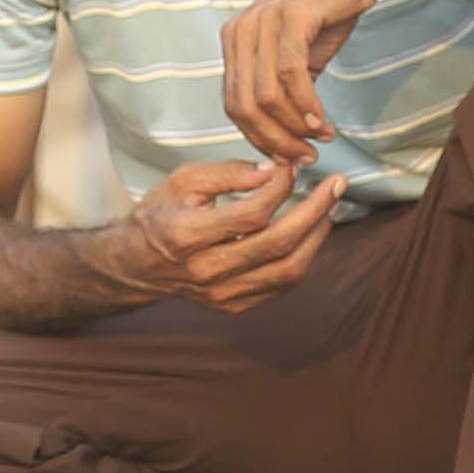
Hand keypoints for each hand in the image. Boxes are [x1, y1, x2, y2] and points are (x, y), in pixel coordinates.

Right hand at [116, 153, 347, 312]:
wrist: (137, 264)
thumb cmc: (161, 214)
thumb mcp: (182, 180)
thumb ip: (227, 173)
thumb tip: (273, 170)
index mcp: (189, 236)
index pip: (253, 213)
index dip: (281, 187)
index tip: (292, 166)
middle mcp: (207, 271)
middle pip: (278, 244)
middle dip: (315, 210)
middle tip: (336, 184)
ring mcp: (222, 295)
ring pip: (287, 271)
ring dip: (317, 237)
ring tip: (330, 209)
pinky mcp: (233, 306)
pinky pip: (280, 285)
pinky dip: (302, 258)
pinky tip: (311, 234)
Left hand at [216, 0, 390, 163]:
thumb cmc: (325, 12)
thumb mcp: (294, 55)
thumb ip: (281, 90)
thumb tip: (282, 137)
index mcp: (235, 41)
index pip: (234, 105)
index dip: (260, 139)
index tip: (288, 158)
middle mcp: (240, 31)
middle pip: (244, 107)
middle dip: (274, 141)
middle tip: (304, 157)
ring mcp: (262, 22)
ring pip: (265, 96)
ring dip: (293, 127)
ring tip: (320, 138)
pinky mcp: (291, 17)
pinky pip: (290, 75)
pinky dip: (305, 105)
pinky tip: (321, 120)